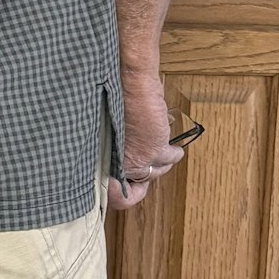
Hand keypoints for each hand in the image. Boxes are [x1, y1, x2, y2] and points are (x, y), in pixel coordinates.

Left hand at [110, 66, 184, 209]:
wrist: (129, 83)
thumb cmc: (114, 101)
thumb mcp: (107, 131)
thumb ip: (114, 150)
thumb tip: (123, 167)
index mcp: (106, 159)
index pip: (116, 195)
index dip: (123, 195)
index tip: (127, 186)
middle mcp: (120, 163)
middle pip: (140, 184)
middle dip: (146, 172)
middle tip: (149, 161)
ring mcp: (139, 158)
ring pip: (157, 171)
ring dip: (160, 161)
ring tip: (158, 146)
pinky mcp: (156, 150)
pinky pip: (170, 159)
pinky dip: (173, 153)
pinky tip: (171, 145)